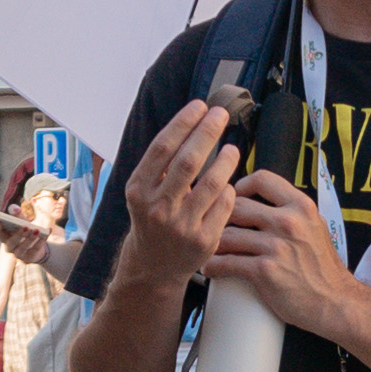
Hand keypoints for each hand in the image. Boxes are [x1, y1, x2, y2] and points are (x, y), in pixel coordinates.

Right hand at [115, 95, 241, 289]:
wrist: (154, 266)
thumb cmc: (153, 218)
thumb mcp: (145, 191)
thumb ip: (163, 163)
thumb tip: (192, 120)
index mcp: (139, 190)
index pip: (163, 148)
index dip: (183, 123)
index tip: (200, 105)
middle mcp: (157, 207)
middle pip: (188, 161)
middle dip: (207, 132)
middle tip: (221, 114)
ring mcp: (181, 226)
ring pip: (211, 183)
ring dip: (225, 160)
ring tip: (232, 148)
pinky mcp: (203, 241)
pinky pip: (224, 205)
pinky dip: (228, 189)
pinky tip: (228, 183)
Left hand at [206, 171, 370, 342]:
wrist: (334, 302)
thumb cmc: (322, 268)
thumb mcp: (315, 227)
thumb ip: (292, 212)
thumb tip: (265, 203)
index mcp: (301, 206)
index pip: (262, 179)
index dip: (241, 185)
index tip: (234, 197)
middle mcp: (288, 222)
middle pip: (237, 206)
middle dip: (221, 217)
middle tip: (213, 226)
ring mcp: (276, 246)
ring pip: (227, 235)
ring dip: (212, 243)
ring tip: (206, 248)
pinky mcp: (265, 271)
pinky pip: (228, 262)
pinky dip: (214, 266)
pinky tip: (209, 268)